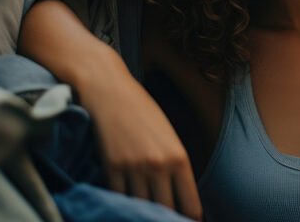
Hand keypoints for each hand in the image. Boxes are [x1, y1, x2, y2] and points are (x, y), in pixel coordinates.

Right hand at [80, 76, 202, 219]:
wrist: (109, 90)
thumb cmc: (141, 111)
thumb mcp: (168, 137)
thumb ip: (175, 166)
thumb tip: (179, 198)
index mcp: (179, 158)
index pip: (190, 206)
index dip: (189, 221)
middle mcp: (159, 165)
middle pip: (165, 212)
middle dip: (165, 219)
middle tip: (162, 220)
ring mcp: (134, 168)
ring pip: (140, 208)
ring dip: (141, 213)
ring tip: (141, 215)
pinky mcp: (111, 167)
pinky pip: (118, 198)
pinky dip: (120, 203)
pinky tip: (122, 204)